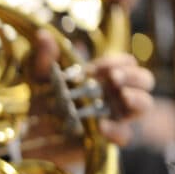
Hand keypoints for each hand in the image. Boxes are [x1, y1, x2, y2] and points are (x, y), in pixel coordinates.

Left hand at [31, 30, 153, 145]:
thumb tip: (43, 36)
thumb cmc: (40, 100)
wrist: (30, 133)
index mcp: (104, 76)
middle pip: (144, 80)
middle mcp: (114, 94)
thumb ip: (43, 59)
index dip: (115, 62)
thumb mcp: (39, 78)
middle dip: (133, 76)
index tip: (92, 68)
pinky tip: (101, 125)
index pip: (126, 63)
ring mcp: (114, 115)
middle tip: (114, 77)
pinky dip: (116, 129)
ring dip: (137, 98)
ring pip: (143, 105)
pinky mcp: (106, 137)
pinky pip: (123, 135)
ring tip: (123, 95)